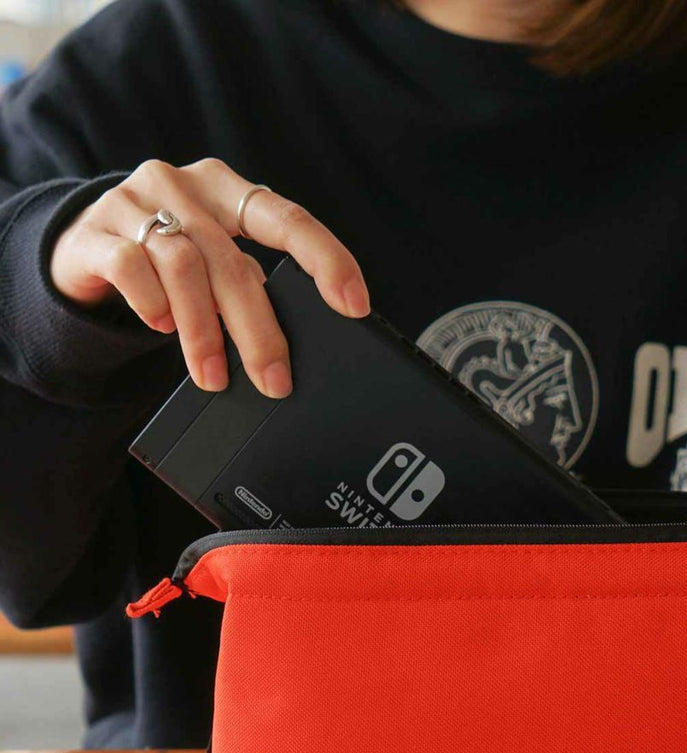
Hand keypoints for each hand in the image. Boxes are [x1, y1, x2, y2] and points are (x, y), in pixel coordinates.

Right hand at [50, 157, 369, 397]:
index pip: (288, 219)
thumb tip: (285, 349)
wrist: (82, 247)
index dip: (327, 260)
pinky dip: (154, 305)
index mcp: (226, 190)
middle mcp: (182, 186)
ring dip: (205, 333)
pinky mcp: (94, 232)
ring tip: (214, 376)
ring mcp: (133, 203)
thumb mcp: (212, 259)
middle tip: (274, 381)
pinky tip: (162, 327)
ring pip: (184, 268)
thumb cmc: (164, 258)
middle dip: (259, 331)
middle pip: (234, 261)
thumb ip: (246, 283)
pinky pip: (132, 268)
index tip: (353, 304)